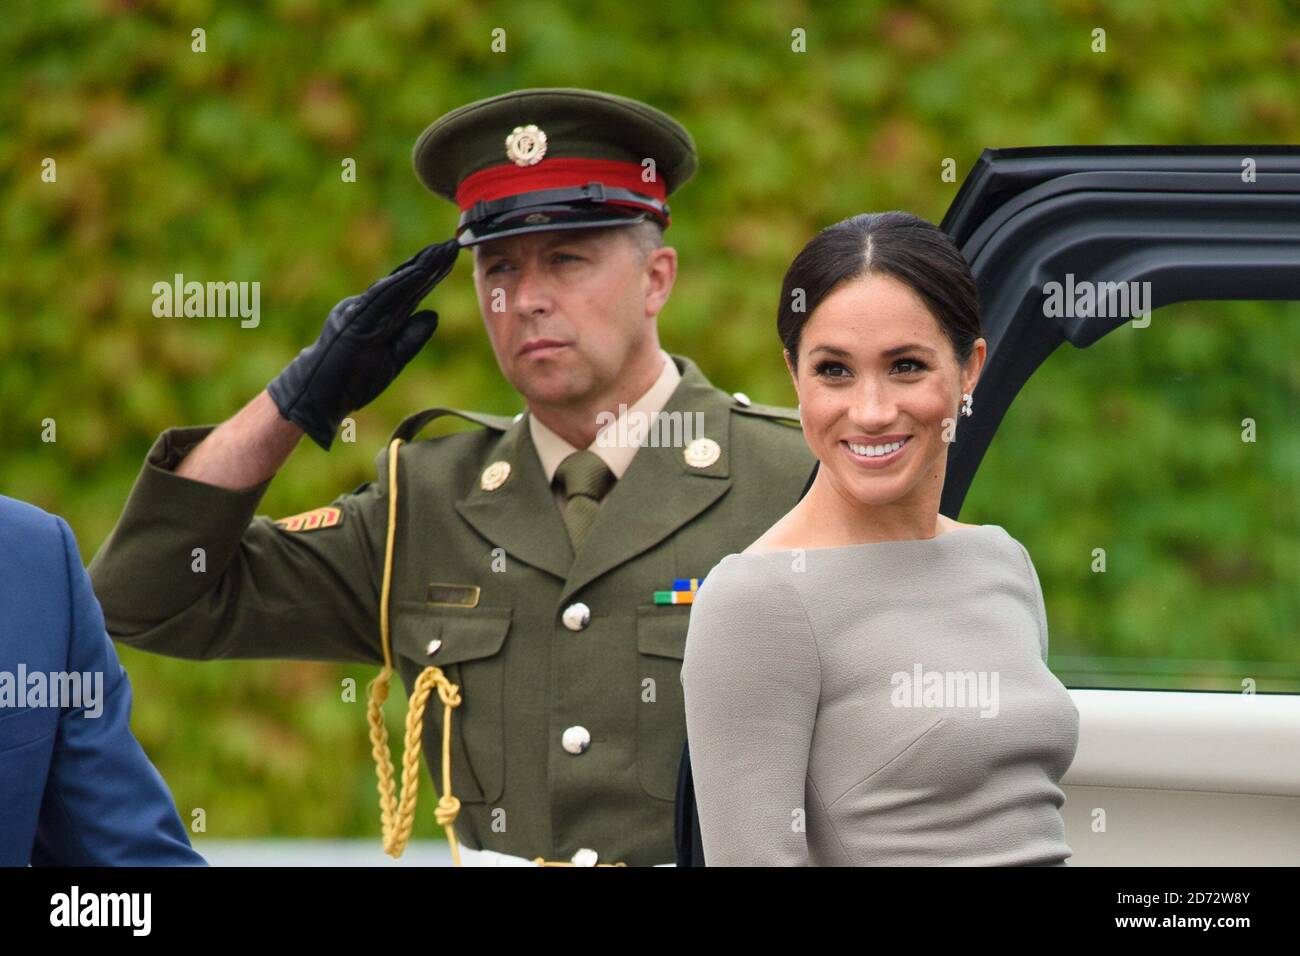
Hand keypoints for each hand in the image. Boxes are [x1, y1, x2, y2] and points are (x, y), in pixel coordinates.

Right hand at [267, 237, 460, 449]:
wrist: (316, 396)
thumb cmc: (350, 381)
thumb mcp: (390, 360)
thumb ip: (410, 338)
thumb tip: (432, 314)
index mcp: (376, 317)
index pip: (407, 292)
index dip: (429, 275)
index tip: (449, 257)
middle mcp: (367, 309)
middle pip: (404, 284)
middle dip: (429, 264)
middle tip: (451, 244)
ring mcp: (359, 313)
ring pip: (395, 286)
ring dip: (419, 269)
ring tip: (439, 252)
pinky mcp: (353, 322)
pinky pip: (379, 299)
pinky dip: (399, 284)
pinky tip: (417, 272)